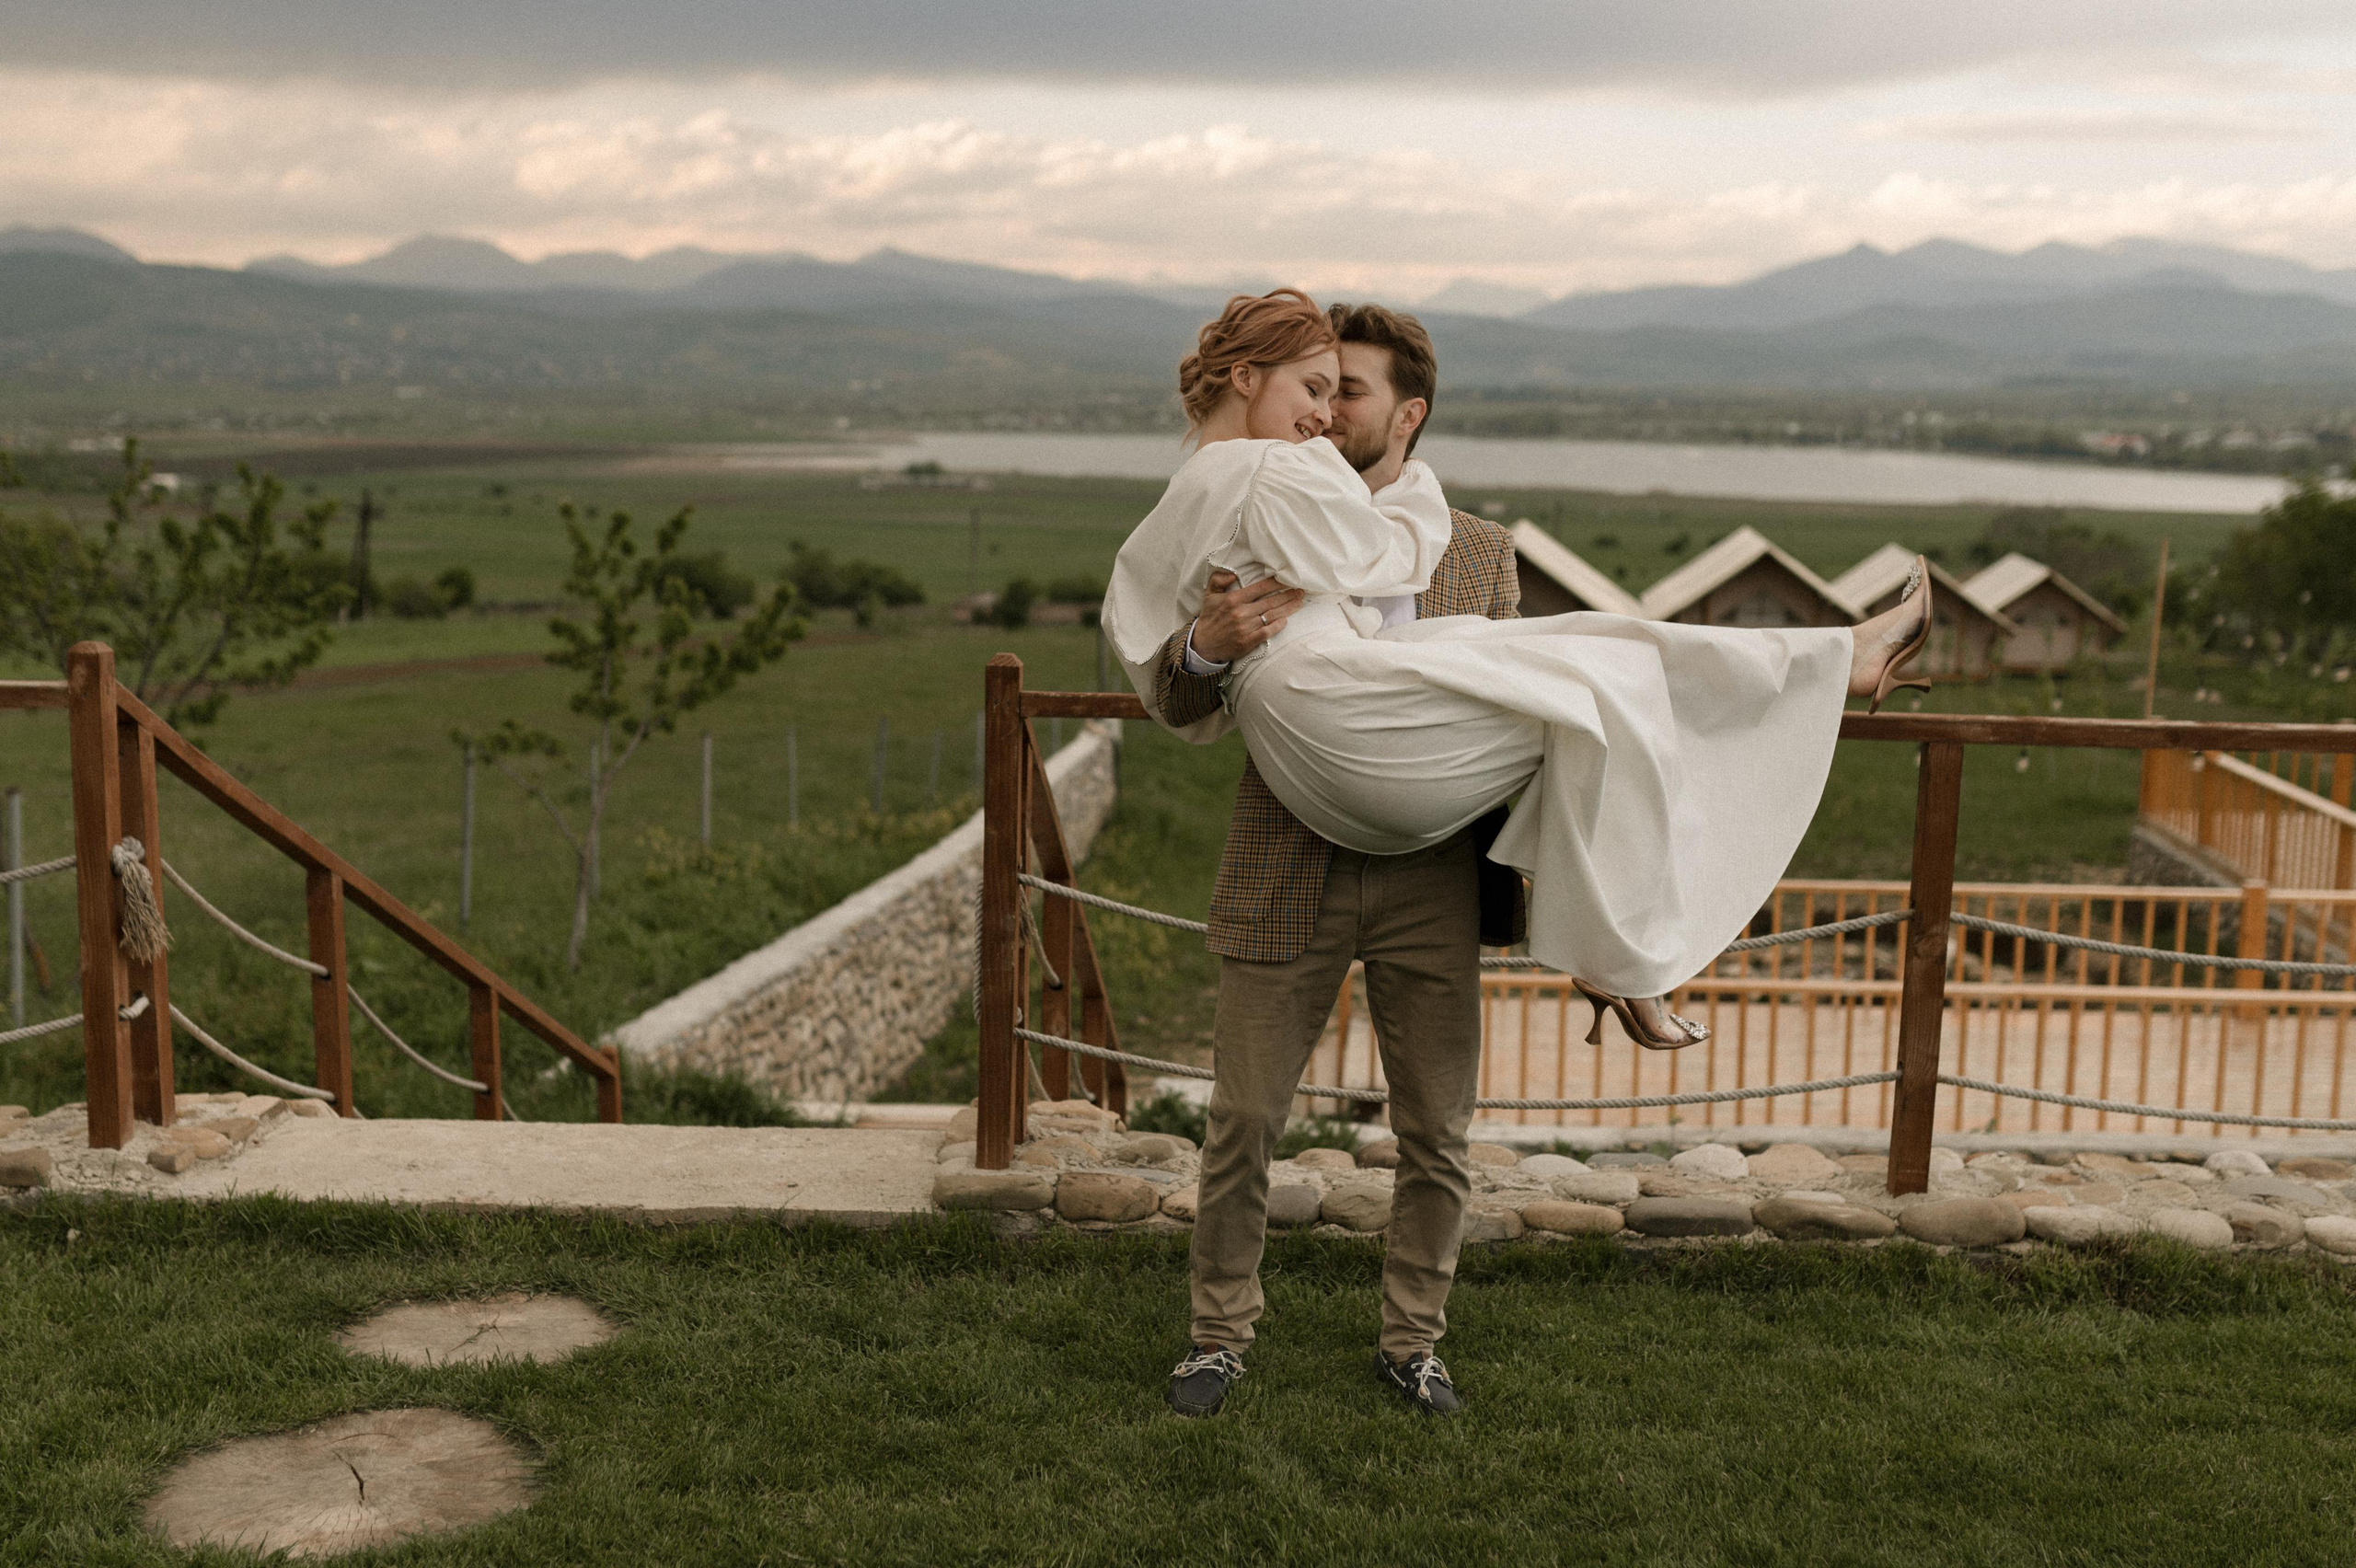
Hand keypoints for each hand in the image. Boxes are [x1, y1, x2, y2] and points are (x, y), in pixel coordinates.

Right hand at [1189, 569, 1304, 663]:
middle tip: (1300, 590)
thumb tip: (1232, 574)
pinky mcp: (1248, 642)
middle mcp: (1240, 613)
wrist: (1202, 645)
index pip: (1259, 588)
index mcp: (1232, 600)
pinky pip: (1267, 632)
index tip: (1287, 580)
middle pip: (1270, 601)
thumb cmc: (1209, 618)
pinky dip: (1278, 626)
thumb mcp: (1209, 596)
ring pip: (1271, 615)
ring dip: (1288, 608)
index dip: (1276, 583)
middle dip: (1287, 595)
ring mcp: (1245, 628)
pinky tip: (1286, 620)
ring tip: (1299, 602)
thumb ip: (1218, 580)